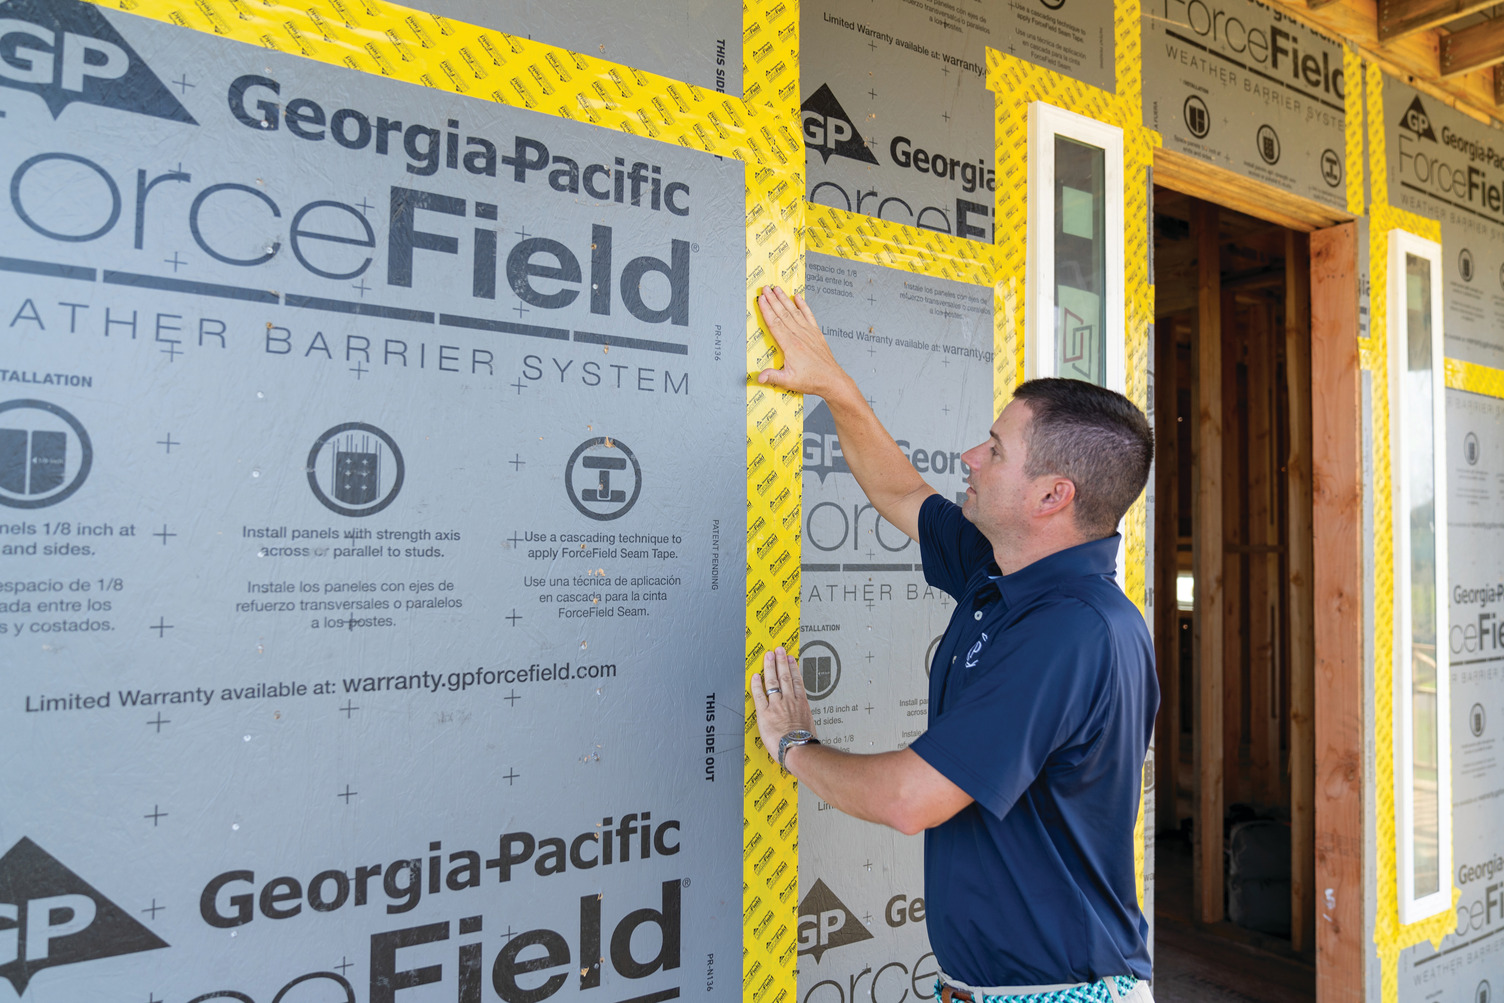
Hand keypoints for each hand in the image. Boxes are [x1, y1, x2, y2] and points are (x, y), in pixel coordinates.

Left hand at [750, 647, 815, 762]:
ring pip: (773, 681)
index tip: (791, 659)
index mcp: (801, 704)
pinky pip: (759, 695)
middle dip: (781, 661)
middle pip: (785, 676)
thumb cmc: (805, 744)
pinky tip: (755, 676)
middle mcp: (790, 701)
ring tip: (768, 656)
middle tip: (779, 650)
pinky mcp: (765, 713)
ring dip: (770, 667)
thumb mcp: (809, 727)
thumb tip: (803, 723)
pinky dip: (757, 685)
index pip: (797, 681)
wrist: (798, 749)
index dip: (793, 668)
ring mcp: (777, 706)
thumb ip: (803, 719)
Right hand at [755, 286, 855, 399]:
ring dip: (784, 299)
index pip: (775, 323)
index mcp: (791, 346)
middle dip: (773, 299)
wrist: (832, 380)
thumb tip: (760, 377)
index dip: (767, 310)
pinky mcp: (816, 334)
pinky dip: (803, 305)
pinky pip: (808, 315)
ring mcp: (809, 333)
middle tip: (765, 288)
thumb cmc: (812, 380)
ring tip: (777, 289)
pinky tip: (798, 297)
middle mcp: (800, 336)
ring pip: (794, 312)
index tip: (761, 299)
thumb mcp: (789, 381)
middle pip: (783, 313)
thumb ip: (773, 377)